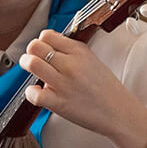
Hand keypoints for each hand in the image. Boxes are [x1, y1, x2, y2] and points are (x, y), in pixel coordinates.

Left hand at [20, 30, 141, 146]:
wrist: (119, 113)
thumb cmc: (105, 89)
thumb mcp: (92, 60)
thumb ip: (71, 52)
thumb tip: (47, 46)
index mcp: (80, 51)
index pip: (48, 35)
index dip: (41, 42)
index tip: (43, 50)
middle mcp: (71, 65)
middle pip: (35, 46)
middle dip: (30, 52)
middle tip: (33, 60)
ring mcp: (64, 84)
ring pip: (32, 63)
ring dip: (26, 66)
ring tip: (33, 73)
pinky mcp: (59, 103)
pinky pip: (34, 93)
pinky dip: (30, 92)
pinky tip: (37, 92)